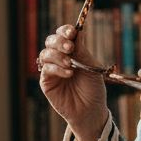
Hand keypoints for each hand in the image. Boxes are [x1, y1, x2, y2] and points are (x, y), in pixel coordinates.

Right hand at [37, 24, 107, 140]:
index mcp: (72, 51)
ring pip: (46, 53)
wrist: (91, 110)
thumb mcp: (91, 67)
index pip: (64, 35)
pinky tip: (68, 73)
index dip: (66, 31)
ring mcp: (52, 69)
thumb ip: (82, 51)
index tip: (72, 32)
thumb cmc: (93, 89)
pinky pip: (47, 69)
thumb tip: (77, 31)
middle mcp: (60, 57)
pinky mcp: (46, 81)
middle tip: (70, 47)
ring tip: (70, 64)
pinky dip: (57, 68)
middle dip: (59, 41)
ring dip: (58, 55)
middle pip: (51, 40)